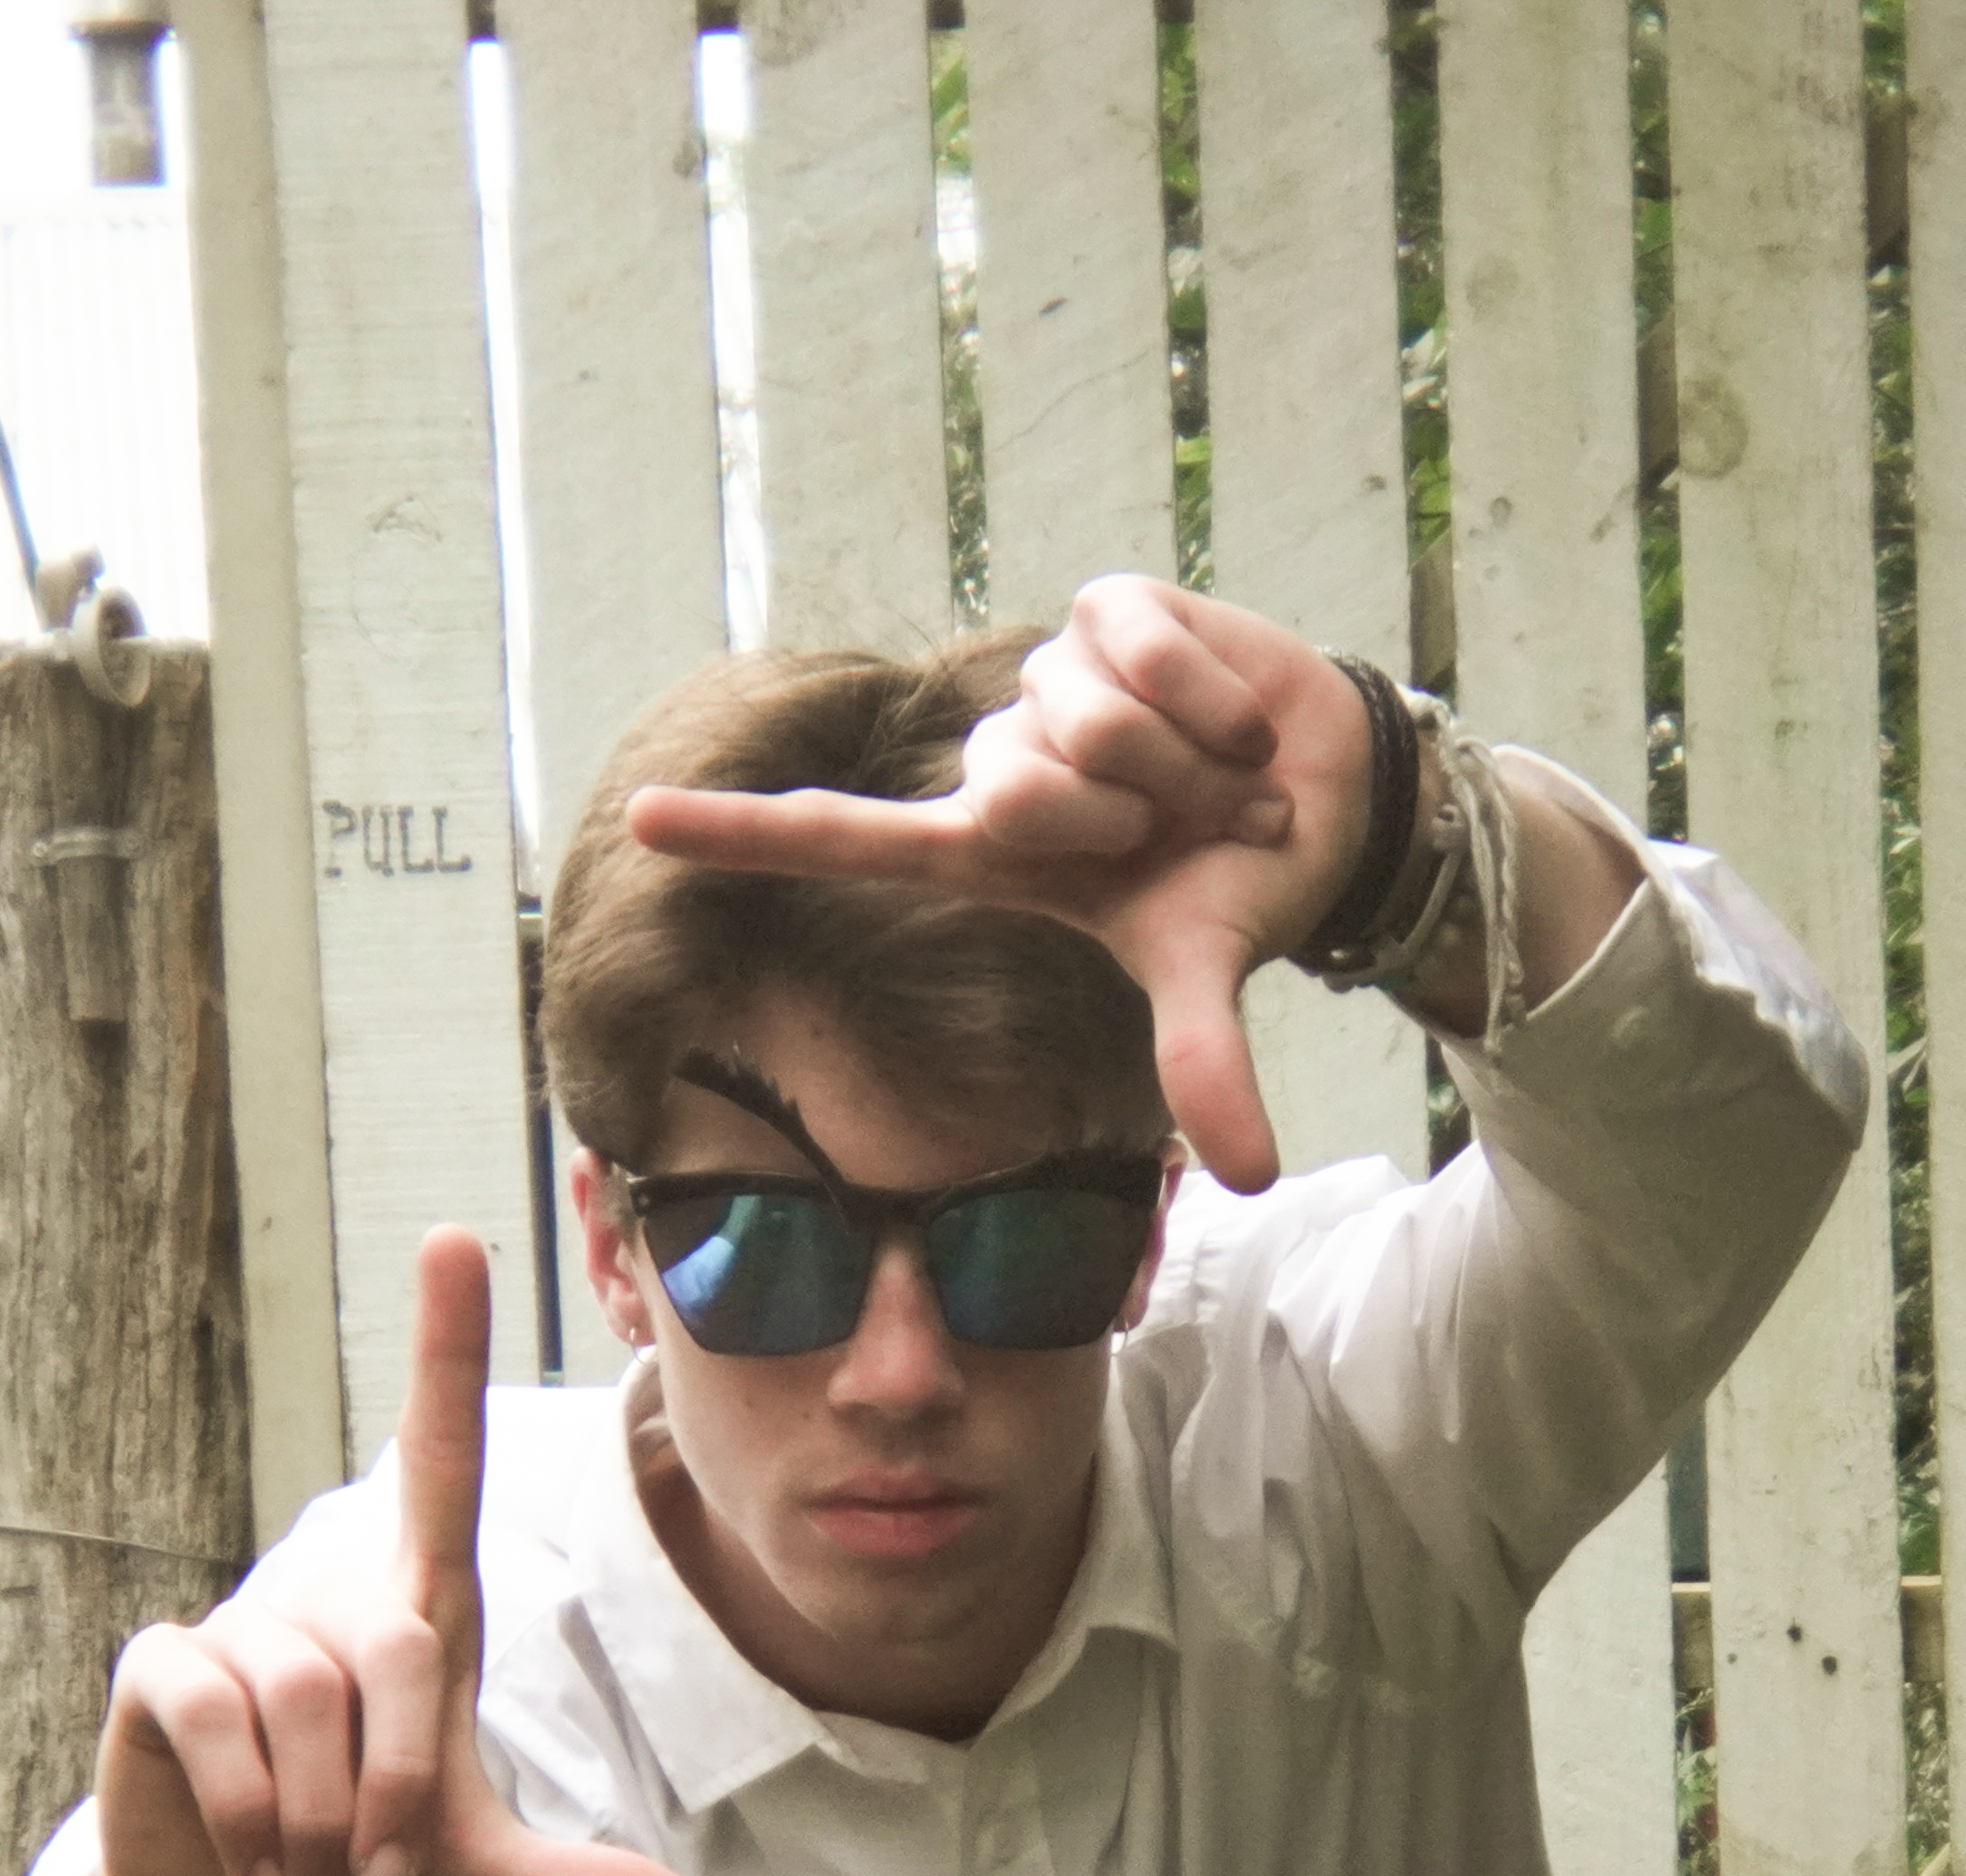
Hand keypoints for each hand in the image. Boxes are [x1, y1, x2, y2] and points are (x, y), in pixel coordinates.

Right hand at [73, 1233, 724, 1875]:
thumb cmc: (370, 1861)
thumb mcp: (488, 1874)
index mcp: (424, 1619)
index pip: (439, 1463)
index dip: (443, 1355)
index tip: (455, 1239)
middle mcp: (337, 1600)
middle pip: (403, 1657)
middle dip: (403, 1787)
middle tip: (376, 1858)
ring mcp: (242, 1624)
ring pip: (310, 1703)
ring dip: (321, 1816)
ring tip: (309, 1853)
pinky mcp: (161, 1668)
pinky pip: (222, 1720)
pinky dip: (251, 1810)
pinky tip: (250, 1847)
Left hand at [621, 580, 1372, 1193]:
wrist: (1326, 796)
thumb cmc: (1232, 885)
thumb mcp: (1203, 973)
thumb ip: (1204, 1065)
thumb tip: (1254, 1177)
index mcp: (990, 851)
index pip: (844, 841)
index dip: (744, 836)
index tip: (639, 828)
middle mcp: (999, 763)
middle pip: (1018, 791)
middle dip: (1125, 819)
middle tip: (1179, 829)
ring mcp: (1044, 682)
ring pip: (1088, 722)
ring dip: (1180, 761)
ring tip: (1212, 775)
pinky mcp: (1103, 609)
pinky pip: (1140, 652)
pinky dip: (1209, 695)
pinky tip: (1232, 716)